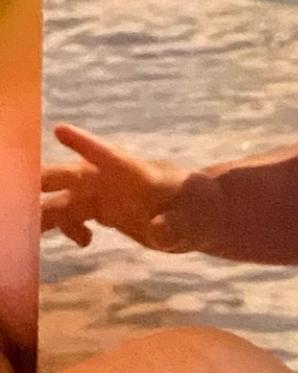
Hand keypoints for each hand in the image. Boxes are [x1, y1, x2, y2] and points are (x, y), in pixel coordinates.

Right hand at [40, 123, 216, 252]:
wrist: (202, 215)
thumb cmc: (202, 211)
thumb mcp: (196, 222)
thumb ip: (177, 226)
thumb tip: (160, 230)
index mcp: (137, 175)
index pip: (109, 156)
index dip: (85, 144)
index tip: (62, 129)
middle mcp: (112, 180)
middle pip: (67, 175)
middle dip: (38, 181)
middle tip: (15, 195)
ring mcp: (104, 193)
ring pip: (59, 199)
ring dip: (38, 214)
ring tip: (23, 236)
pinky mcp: (101, 207)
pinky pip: (68, 214)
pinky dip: (63, 228)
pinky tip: (85, 243)